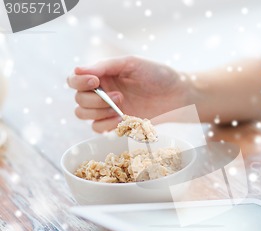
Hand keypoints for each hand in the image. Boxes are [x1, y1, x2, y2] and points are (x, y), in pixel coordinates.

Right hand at [67, 56, 193, 131]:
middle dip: (94, 100)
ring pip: (83, 114)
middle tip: (119, 96)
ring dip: (99, 112)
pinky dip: (106, 125)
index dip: (79, 82)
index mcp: (102, 75)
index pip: (74, 79)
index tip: (95, 81)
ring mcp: (108, 109)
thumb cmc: (157, 75)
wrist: (178, 96)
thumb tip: (77, 70)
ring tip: (122, 107)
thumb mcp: (131, 63)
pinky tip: (122, 119)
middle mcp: (101, 92)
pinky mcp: (117, 123)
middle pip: (78, 99)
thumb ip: (105, 66)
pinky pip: (98, 128)